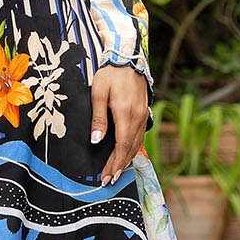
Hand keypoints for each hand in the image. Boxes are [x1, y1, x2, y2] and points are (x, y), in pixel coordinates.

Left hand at [91, 65, 149, 183]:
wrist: (128, 59)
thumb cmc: (110, 75)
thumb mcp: (98, 93)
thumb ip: (98, 118)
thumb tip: (96, 140)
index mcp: (125, 113)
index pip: (121, 145)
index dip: (115, 163)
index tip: (106, 176)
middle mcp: (137, 117)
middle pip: (130, 149)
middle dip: (119, 166)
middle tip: (109, 180)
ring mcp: (142, 116)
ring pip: (136, 144)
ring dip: (126, 160)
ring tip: (117, 173)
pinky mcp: (143, 113)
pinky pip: (139, 136)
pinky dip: (133, 149)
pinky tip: (127, 155)